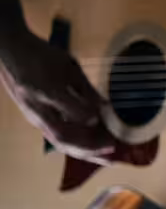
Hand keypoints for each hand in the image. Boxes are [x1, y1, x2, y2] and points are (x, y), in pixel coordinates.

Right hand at [0, 30, 115, 163]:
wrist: (10, 52)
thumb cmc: (42, 55)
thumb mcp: (69, 66)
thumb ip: (86, 89)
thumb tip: (105, 108)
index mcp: (48, 91)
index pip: (71, 112)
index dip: (90, 118)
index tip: (107, 119)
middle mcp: (38, 109)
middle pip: (63, 137)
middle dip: (89, 148)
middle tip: (113, 150)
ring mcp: (34, 117)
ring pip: (59, 141)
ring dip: (84, 151)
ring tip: (107, 156)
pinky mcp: (34, 120)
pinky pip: (56, 137)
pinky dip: (76, 145)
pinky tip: (92, 147)